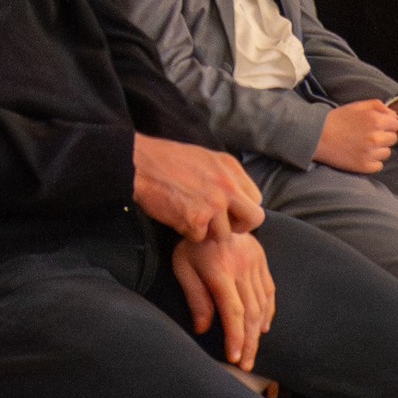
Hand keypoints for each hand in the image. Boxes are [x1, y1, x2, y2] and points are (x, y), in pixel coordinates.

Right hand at [131, 134, 263, 240]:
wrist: (141, 165)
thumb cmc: (169, 161)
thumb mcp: (209, 159)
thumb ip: (227, 177)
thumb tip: (238, 198)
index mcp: (232, 169)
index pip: (256, 199)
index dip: (243, 210)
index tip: (230, 213)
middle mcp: (228, 186)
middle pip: (254, 219)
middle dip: (239, 227)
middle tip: (221, 227)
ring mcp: (214, 204)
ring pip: (225, 234)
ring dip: (208, 232)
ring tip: (191, 218)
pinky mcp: (196, 220)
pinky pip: (200, 238)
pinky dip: (189, 234)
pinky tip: (178, 218)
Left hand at [171, 231, 273, 371]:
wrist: (214, 210)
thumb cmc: (192, 243)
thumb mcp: (183, 267)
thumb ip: (195, 297)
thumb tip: (204, 328)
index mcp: (220, 272)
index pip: (233, 311)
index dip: (236, 337)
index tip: (235, 358)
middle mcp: (242, 268)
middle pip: (251, 313)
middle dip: (249, 342)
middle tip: (246, 365)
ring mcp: (255, 263)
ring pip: (263, 304)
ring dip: (259, 332)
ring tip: (253, 352)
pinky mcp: (261, 260)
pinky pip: (269, 290)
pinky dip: (268, 311)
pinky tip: (263, 327)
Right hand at [315, 99, 397, 174]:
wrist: (318, 137)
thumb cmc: (338, 119)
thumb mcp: (358, 106)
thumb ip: (379, 106)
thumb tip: (394, 115)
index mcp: (376, 120)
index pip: (395, 124)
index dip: (387, 124)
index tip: (378, 126)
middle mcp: (376, 137)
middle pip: (393, 139)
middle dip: (384, 137)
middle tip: (369, 136)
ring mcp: (370, 153)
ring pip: (387, 153)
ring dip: (379, 150)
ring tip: (364, 146)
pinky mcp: (364, 166)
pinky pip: (379, 166)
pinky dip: (372, 162)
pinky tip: (361, 155)